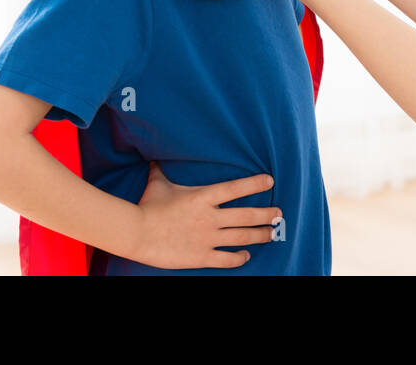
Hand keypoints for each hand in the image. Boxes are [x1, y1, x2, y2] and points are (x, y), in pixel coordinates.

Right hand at [132, 161, 281, 269]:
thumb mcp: (158, 184)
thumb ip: (162, 170)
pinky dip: (240, 258)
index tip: (270, 181)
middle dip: (266, 215)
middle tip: (278, 214)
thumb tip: (156, 157)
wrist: (136, 233)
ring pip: (242, 237)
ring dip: (260, 235)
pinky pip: (227, 259)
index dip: (255, 184)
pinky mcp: (201, 256)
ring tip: (271, 234)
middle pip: (247, 215)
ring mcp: (207, 238)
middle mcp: (210, 217)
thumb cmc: (148, 207)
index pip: (236, 188)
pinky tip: (247, 255)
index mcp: (203, 197)